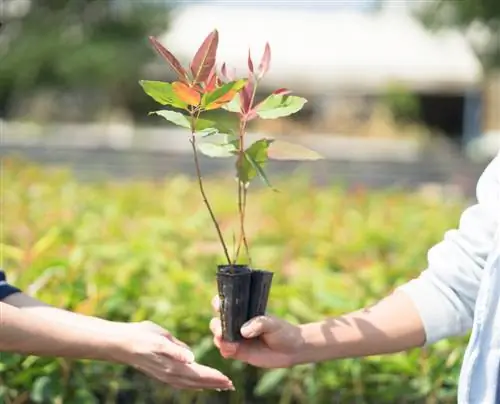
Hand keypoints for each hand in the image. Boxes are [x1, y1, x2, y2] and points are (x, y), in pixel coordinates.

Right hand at [114, 320, 233, 390]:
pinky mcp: (161, 373)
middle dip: (214, 383)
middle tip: (230, 385)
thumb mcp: (160, 338)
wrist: (120, 343)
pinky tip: (197, 384)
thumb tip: (192, 358)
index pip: (198, 374)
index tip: (228, 379)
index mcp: (172, 365)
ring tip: (219, 386)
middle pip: (197, 382)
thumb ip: (176, 350)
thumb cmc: (141, 336)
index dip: (214, 377)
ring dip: (206, 385)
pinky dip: (193, 384)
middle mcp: (170, 373)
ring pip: (190, 384)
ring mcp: (165, 375)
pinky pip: (181, 382)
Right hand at [209, 296, 302, 367]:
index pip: (227, 304)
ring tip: (226, 342)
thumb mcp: (273, 324)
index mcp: (244, 311)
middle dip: (216, 325)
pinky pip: (225, 351)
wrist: (291, 349)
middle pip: (218, 321)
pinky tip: (231, 351)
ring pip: (219, 337)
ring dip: (219, 339)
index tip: (218, 306)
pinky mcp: (239, 352)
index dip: (219, 303)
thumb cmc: (283, 331)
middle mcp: (237, 324)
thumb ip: (259, 324)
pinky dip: (225, 350)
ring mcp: (237, 338)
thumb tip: (243, 331)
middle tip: (221, 331)